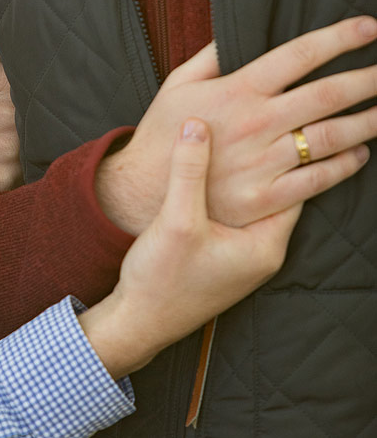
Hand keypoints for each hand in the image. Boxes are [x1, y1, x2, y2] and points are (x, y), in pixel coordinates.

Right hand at [80, 119, 299, 378]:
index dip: (294, 151)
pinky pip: (244, 215)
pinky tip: (222, 171)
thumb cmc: (160, 280)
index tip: (288, 115)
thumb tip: (197, 124)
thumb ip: (188, 171)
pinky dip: (240, 190)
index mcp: (264, 245)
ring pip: (263, 204)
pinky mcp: (228, 259)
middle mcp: (264, 253)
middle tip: (277, 118)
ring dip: (259, 173)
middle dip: (281, 158)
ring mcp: (247, 258)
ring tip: (252, 137)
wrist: (138, 322)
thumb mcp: (174, 220)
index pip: (299, 186)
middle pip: (286, 194)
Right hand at [97, 16, 376, 234]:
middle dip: (367, 79)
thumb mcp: (178, 84)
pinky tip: (359, 154)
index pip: (299, 55)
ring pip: (330, 138)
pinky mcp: (265, 199)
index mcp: (237, 90)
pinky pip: (317, 180)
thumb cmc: (160, 134)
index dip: (339, 38)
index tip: (369, 28)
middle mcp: (256, 124)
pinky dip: (345, 165)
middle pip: (326, 95)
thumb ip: (212, 55)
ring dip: (367, 121)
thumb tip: (239, 28)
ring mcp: (263, 163)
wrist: (140, 194)